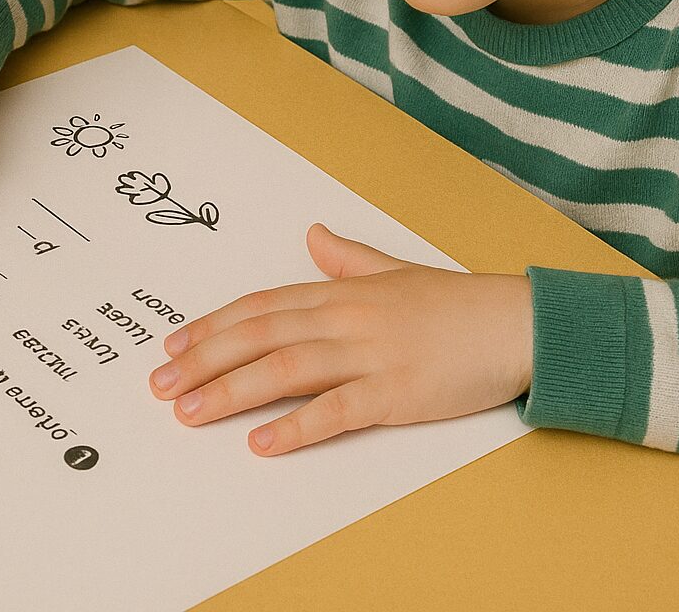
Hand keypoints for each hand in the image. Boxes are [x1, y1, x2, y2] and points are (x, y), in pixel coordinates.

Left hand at [148, 222, 532, 455]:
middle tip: (161, 386)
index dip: (213, 325)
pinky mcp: (396, 392)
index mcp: (344, 291)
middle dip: (204, 360)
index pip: (262, 305)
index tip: (174, 346)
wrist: (516, 324)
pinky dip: (294, 427)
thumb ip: (349, 258)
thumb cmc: (458, 304)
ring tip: (190, 413)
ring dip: (231, 392)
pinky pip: (335, 410)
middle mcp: (347, 317)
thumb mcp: (397, 272)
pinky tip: (261, 442)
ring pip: (285, 369)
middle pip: (260, 335)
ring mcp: (370, 354)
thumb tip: (313, 235)